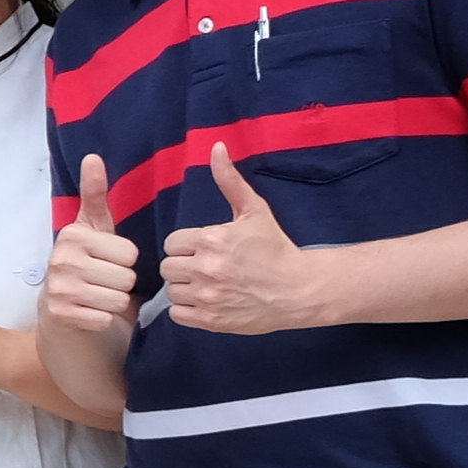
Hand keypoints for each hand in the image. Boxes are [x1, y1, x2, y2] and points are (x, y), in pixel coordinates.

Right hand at [43, 152, 141, 334]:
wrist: (63, 318)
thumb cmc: (88, 269)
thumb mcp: (95, 230)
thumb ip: (95, 195)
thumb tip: (93, 156)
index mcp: (73, 234)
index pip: (130, 252)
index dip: (126, 262)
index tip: (109, 263)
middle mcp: (60, 259)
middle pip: (126, 276)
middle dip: (123, 285)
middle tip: (106, 285)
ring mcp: (58, 288)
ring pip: (118, 299)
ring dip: (116, 304)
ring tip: (100, 299)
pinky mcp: (60, 314)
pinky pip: (105, 317)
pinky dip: (104, 320)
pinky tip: (92, 314)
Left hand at [162, 143, 336, 333]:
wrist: (299, 289)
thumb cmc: (275, 248)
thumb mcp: (254, 210)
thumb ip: (229, 180)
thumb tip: (216, 146)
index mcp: (211, 240)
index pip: (172, 243)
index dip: (187, 246)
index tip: (205, 249)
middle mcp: (206, 269)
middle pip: (168, 267)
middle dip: (184, 266)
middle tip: (206, 267)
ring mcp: (208, 296)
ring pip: (172, 291)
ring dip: (185, 288)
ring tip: (208, 284)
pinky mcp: (211, 320)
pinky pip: (178, 314)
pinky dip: (188, 309)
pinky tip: (207, 301)